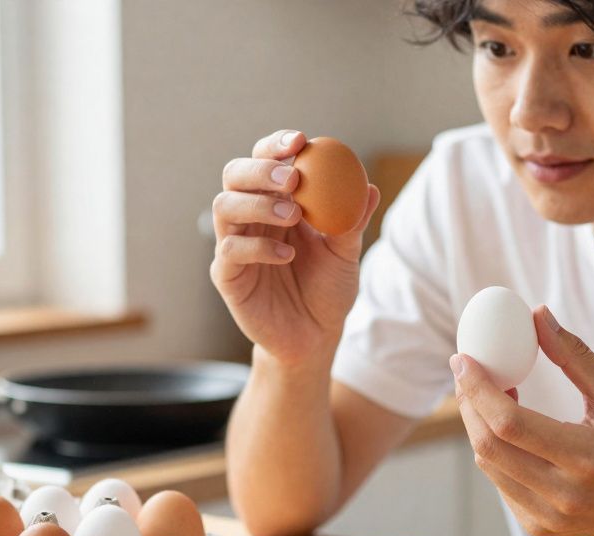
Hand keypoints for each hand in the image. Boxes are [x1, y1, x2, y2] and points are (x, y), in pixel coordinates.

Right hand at [210, 129, 381, 365]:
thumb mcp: (346, 254)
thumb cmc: (327, 290)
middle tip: (292, 176)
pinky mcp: (226, 275)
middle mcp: (249, 217)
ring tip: (294, 216)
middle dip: (260, 168)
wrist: (314, 337)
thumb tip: (368, 188)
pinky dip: (259, 247)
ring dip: (259, 204)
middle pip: (235, 175)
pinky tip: (287, 255)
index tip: (300, 141)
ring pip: (225, 206)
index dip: (276, 145)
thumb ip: (353, 221)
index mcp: (275, 201)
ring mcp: (233, 244)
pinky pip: (230, 250)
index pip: (265, 161)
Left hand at [450, 305, 593, 535]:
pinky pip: (501, 485)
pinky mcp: (541, 527)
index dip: (478, 389)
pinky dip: (496, 453)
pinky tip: (509, 432)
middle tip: (468, 374)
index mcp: (585, 458)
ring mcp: (549, 517)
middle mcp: (563, 494)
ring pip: (489, 466)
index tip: (463, 360)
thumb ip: (575, 356)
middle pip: (488, 446)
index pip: (510, 423)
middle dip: (468, 404)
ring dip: (478, 427)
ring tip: (491, 396)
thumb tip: (538, 315)